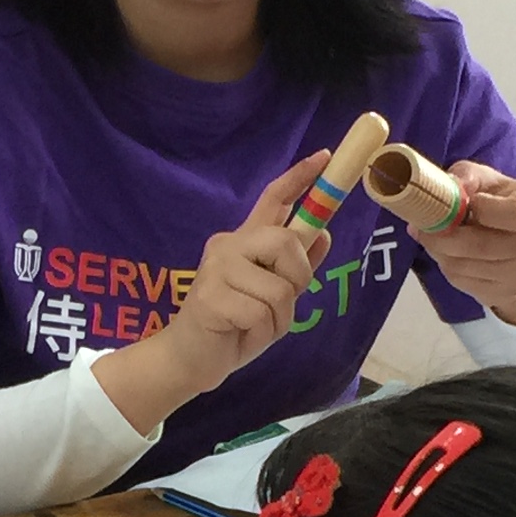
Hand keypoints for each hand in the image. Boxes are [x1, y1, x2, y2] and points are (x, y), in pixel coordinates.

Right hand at [90, 152, 326, 434]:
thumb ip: (294, 268)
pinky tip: (240, 335)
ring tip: (255, 326)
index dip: (300, 178)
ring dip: (278, 318)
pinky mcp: (210, 298)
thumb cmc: (233, 326)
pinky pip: (262, 314)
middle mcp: (228, 246)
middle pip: (285, 242)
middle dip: (297, 277)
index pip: (272, 200)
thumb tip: (323, 235)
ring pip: (279, 289)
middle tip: (283, 300)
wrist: (190, 360)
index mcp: (244, 242)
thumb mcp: (273, 297)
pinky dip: (262, 334)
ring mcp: (216, 270)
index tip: (324, 156)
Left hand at [412, 163, 515, 324]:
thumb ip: (468, 177)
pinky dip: (445, 265)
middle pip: (484, 245)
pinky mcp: (502, 293)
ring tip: (430, 236)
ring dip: (439, 251)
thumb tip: (442, 188)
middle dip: (445, 235)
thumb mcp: (492, 181)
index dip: (485, 209)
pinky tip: (444, 252)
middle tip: (424, 225)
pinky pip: (462, 280)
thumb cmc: (504, 206)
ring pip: (466, 266)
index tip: (466, 202)